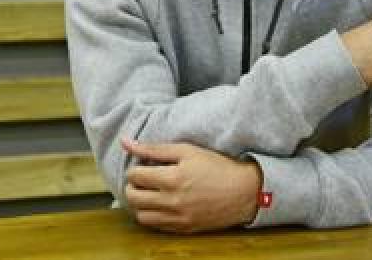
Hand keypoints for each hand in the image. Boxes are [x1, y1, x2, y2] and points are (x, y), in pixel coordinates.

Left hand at [121, 138, 261, 232]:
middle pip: (133, 197)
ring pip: (141, 216)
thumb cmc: (217, 167)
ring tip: (150, 193)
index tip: (144, 165)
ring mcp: (179, 218)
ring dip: (140, 203)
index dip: (135, 168)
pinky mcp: (185, 228)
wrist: (245, 192)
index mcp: (172, 178)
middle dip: (133, 186)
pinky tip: (161, 204)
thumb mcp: (186, 150)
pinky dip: (152, 215)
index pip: (134, 176)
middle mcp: (173, 201)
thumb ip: (153, 148)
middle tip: (143, 179)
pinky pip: (156, 226)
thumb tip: (125, 142)